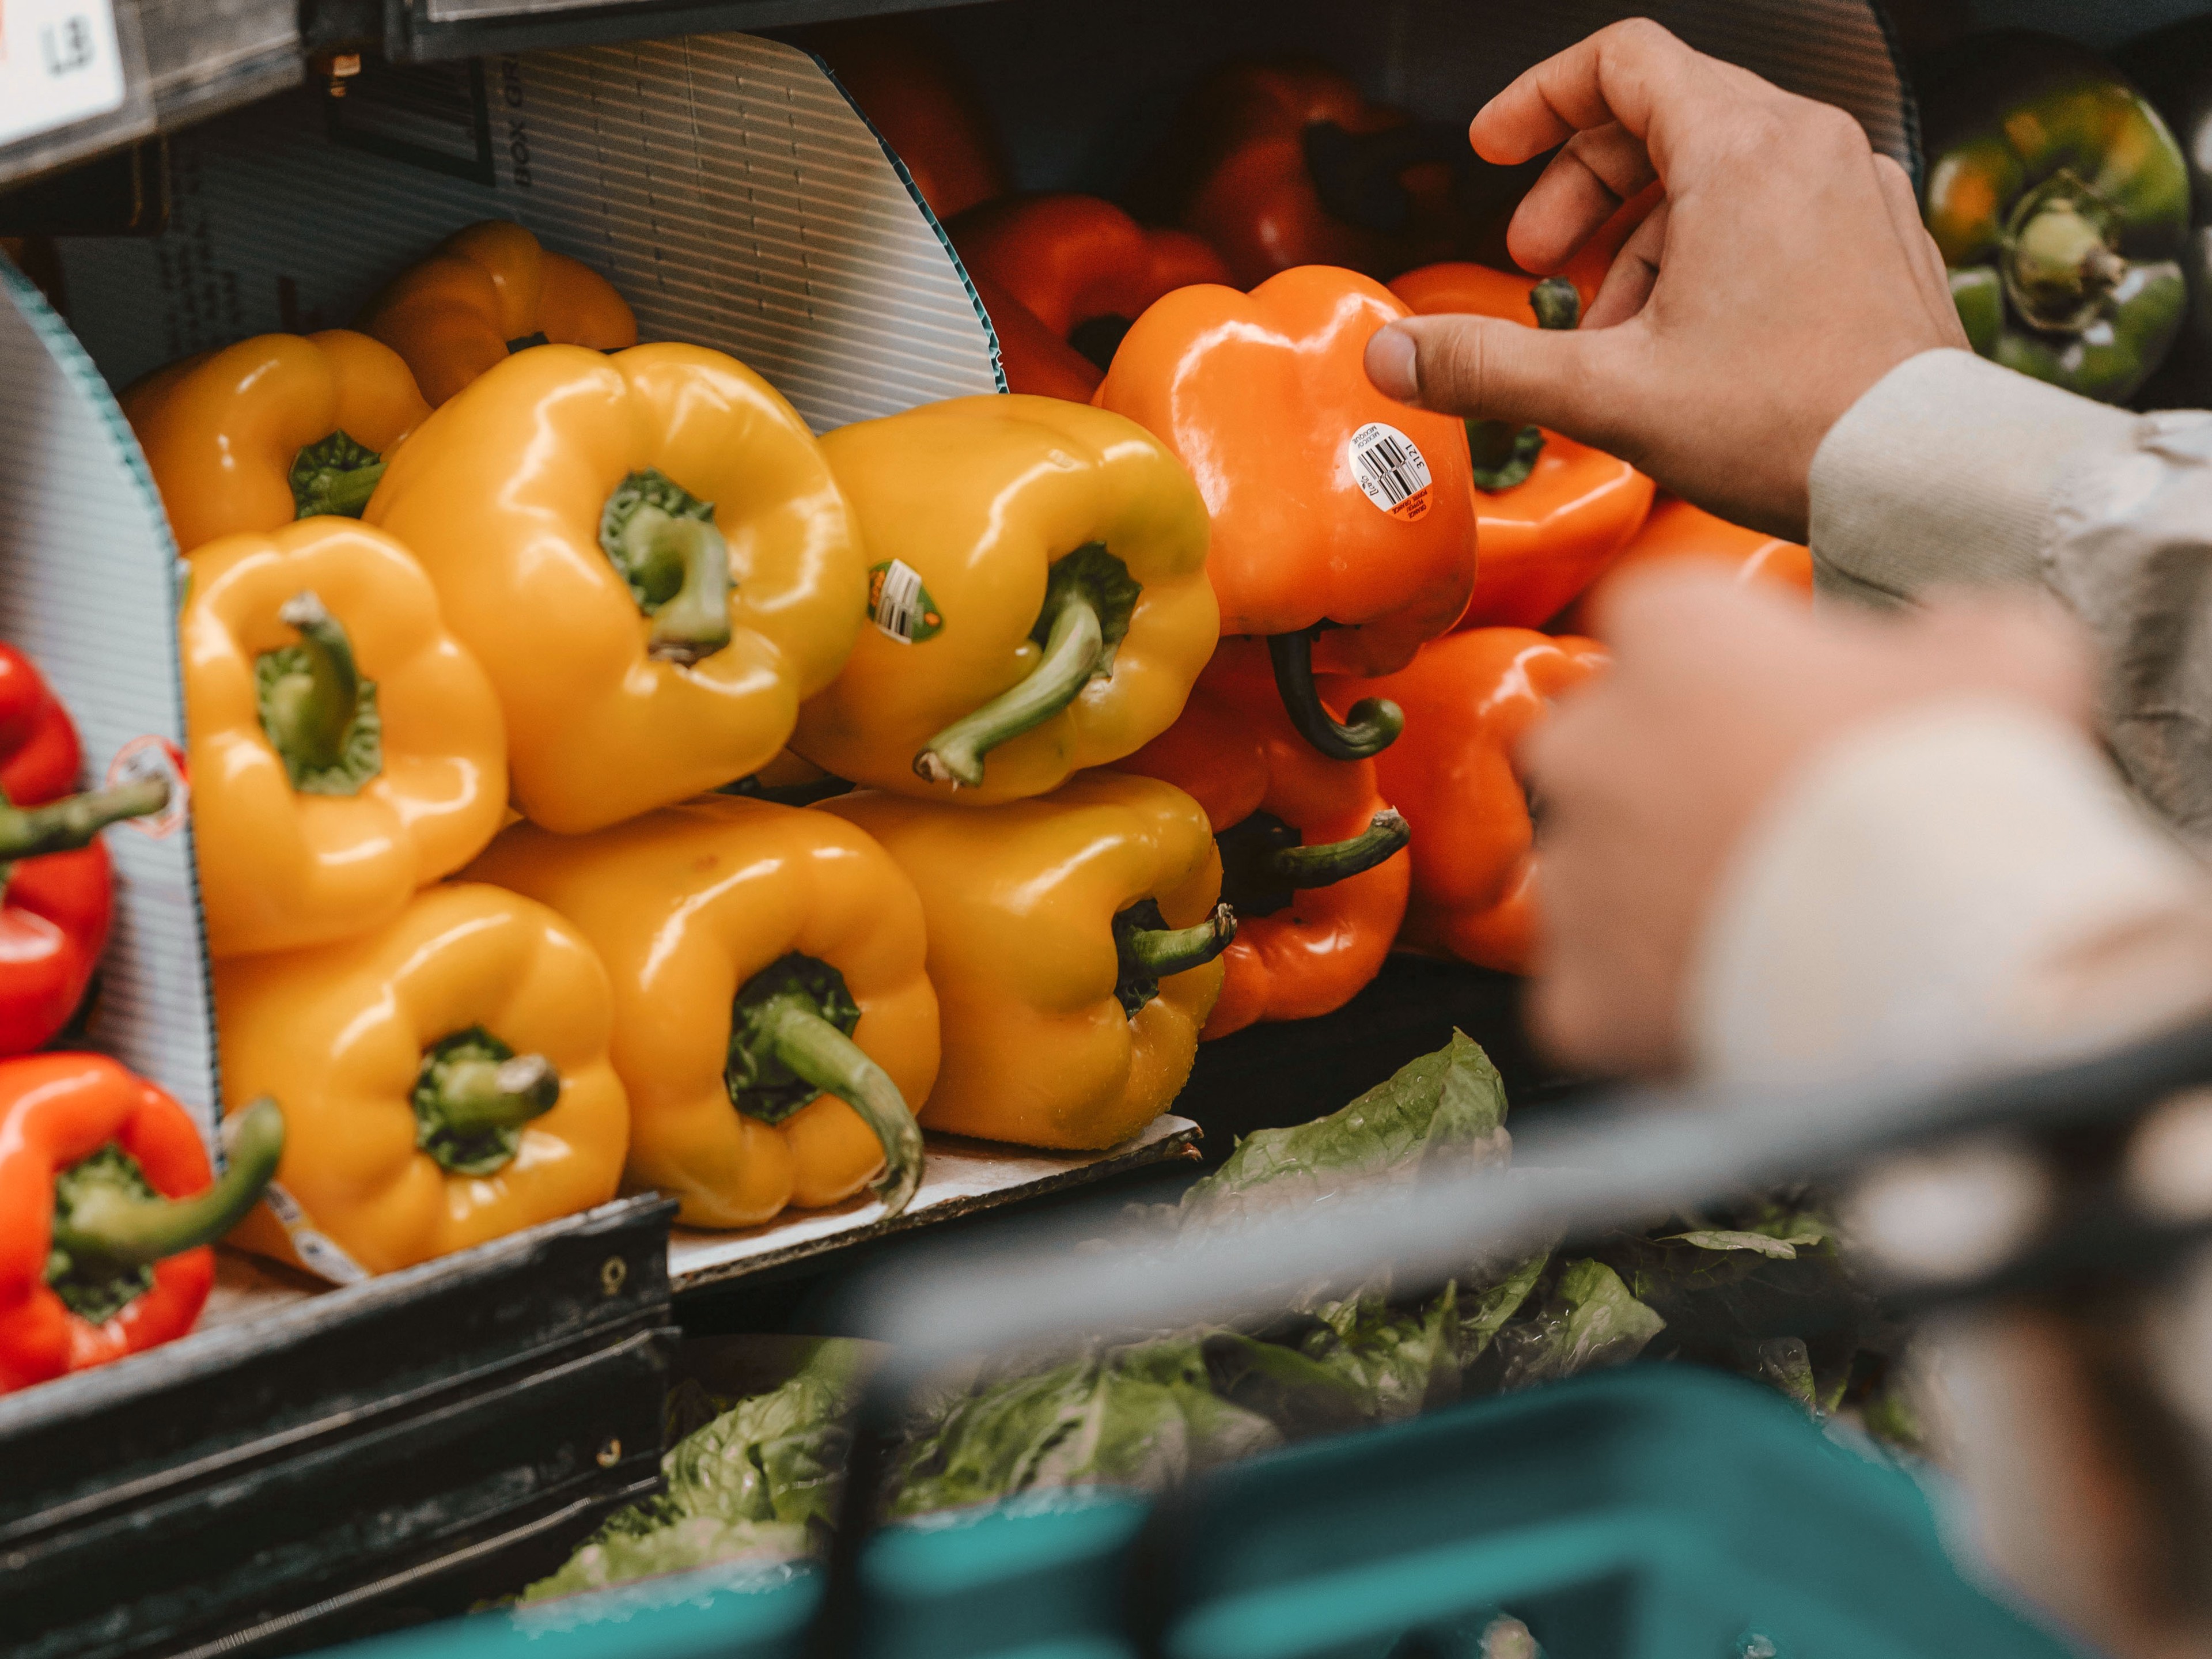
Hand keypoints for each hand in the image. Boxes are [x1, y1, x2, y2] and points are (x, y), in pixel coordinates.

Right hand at [1362, 20, 1965, 538]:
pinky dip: (1710, 252)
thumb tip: (1393, 356)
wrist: (1924, 477)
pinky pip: (1776, 211)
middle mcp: (1810, 147)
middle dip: (1580, 186)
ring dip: (1641, 235)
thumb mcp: (1609, 396)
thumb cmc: (1791, 427)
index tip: (1494, 150)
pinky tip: (1686, 341)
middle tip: (1535, 262)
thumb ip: (1488, 366)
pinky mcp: (1881, 242)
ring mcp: (1856, 190)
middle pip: (1665, 115)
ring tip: (1608, 328)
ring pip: (1720, 170)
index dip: (1539, 100)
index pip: (1623, 62)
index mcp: (1743, 150)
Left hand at [1526, 570, 2092, 1075]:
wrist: (1944, 955)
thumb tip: (1943, 631)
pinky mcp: (1573, 989)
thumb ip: (1953, 628)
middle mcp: (1588, 741)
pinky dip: (1641, 998)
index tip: (1791, 709)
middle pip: (1610, 745)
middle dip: (1672, 779)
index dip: (1729, 664)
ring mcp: (1572, 870)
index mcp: (1672, 633)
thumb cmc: (1967, 781)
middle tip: (1775, 828)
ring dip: (1653, 893)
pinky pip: (1589, 988)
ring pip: (1591, 872)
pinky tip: (1722, 1003)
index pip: (1664, 619)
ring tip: (1764, 929)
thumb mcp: (2006, 655)